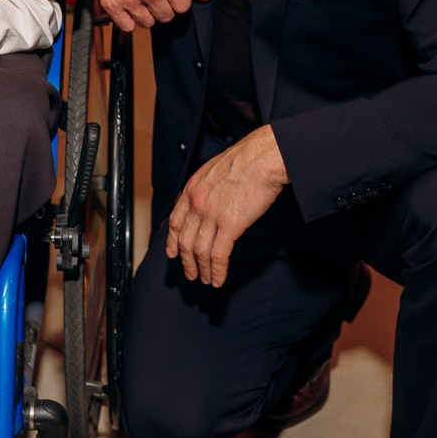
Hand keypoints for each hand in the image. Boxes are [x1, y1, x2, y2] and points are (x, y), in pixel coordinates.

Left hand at [167, 126, 288, 285]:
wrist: (264, 157)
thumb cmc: (248, 159)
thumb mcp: (216, 169)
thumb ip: (208, 186)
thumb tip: (211, 198)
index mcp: (193, 188)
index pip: (176, 221)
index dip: (173, 241)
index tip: (173, 253)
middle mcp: (197, 203)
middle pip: (186, 240)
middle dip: (186, 261)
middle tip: (190, 274)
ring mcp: (212, 215)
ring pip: (200, 251)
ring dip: (202, 269)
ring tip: (206, 280)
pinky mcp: (230, 224)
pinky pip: (219, 255)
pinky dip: (217, 270)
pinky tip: (218, 279)